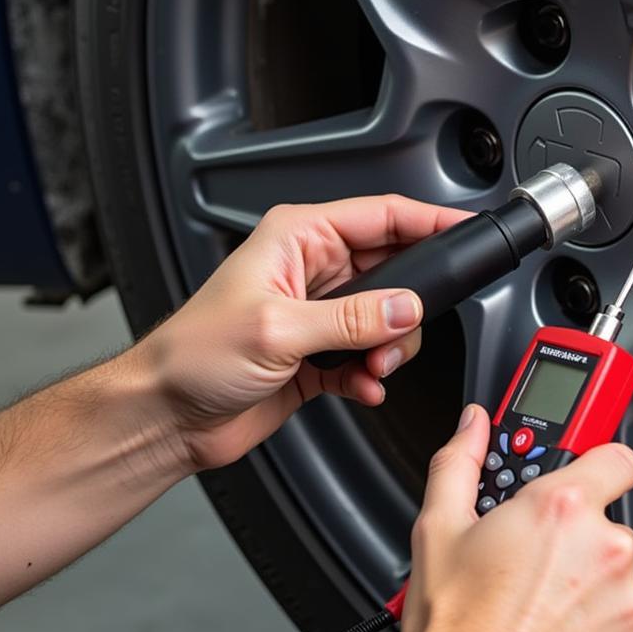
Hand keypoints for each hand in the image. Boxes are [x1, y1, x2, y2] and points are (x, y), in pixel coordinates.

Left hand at [135, 196, 471, 470]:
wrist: (168, 416)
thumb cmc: (194, 355)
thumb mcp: (278, 330)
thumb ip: (350, 319)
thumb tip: (406, 309)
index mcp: (298, 238)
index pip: (381, 216)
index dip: (428, 220)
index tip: (465, 229)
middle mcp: (311, 270)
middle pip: (393, 270)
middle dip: (407, 306)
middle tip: (401, 333)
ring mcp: (316, 314)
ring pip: (386, 318)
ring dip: (389, 348)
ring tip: (371, 367)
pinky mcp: (317, 354)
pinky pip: (367, 357)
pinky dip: (372, 375)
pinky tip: (360, 386)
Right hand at [401, 405, 632, 631]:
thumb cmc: (452, 626)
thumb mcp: (438, 527)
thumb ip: (461, 462)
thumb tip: (472, 427)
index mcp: (561, 508)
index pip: (616, 458)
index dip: (598, 464)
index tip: (587, 475)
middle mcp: (605, 550)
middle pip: (608, 527)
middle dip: (575, 543)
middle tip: (531, 566)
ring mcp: (628, 606)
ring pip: (618, 584)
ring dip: (589, 593)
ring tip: (537, 615)